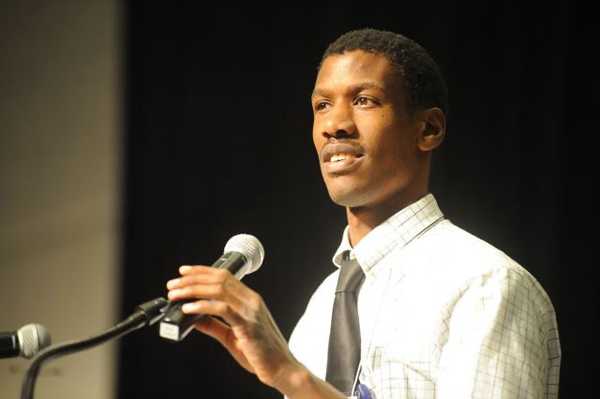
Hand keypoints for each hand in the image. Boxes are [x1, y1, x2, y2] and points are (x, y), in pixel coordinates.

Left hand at [166, 265, 302, 392]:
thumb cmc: (261, 353)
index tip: (184, 272)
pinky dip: (203, 306)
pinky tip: (189, 308)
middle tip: (173, 285)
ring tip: (176, 294)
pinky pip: (223, 309)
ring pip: (219, 289)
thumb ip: (214, 325)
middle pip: (219, 279)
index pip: (224, 276)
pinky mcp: (248, 325)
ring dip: (193, 290)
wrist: (281, 368)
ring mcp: (251, 311)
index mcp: (249, 300)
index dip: (202, 271)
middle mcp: (251, 300)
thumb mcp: (231, 336)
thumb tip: (194, 317)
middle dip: (192, 279)